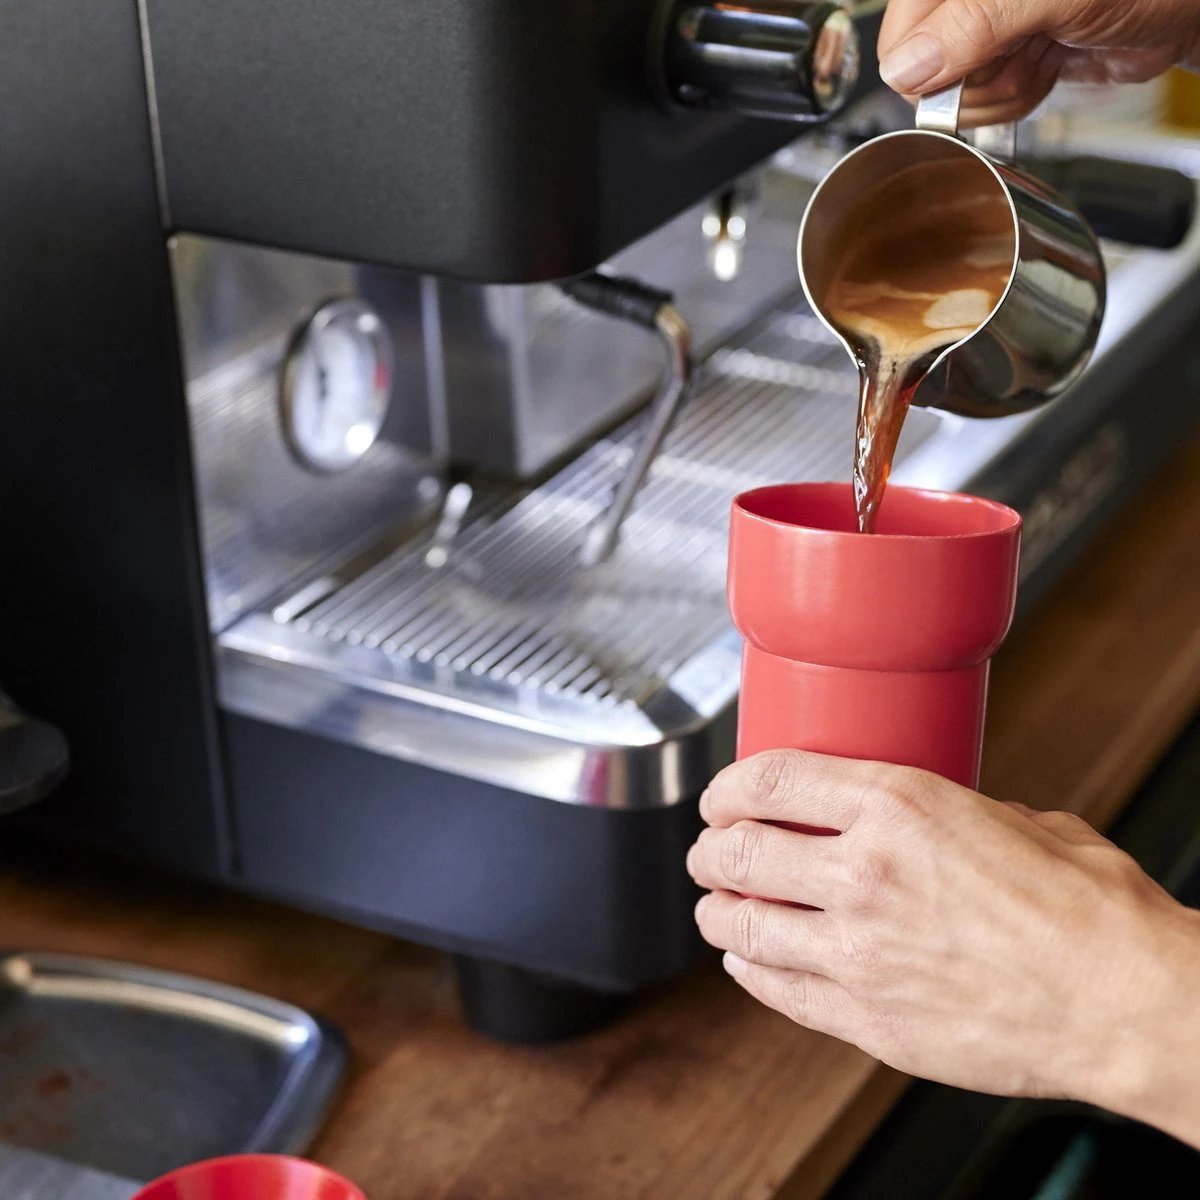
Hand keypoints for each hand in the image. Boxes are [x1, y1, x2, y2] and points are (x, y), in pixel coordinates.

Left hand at [688, 750, 1199, 1146]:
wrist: (1126, 1002)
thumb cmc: (1088, 909)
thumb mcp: (1017, 819)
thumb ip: (948, 813)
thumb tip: (925, 816)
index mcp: (897, 806)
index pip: (767, 780)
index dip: (726, 788)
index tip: (720, 797)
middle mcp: (864, 873)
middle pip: (737, 853)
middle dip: (710, 851)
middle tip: (710, 853)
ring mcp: (858, 951)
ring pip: (741, 925)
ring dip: (716, 912)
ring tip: (717, 907)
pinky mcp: (867, 1019)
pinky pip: (776, 990)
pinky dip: (748, 970)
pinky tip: (747, 960)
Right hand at [878, 0, 1199, 126]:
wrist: (1189, 4)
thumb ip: (975, 23)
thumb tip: (907, 67)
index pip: (899, 33)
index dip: (927, 66)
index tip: (971, 67)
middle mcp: (966, 2)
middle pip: (925, 72)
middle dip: (976, 80)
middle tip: (1024, 50)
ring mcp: (986, 30)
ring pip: (955, 94)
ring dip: (1004, 89)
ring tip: (1043, 51)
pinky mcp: (1009, 56)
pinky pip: (987, 100)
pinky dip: (1020, 93)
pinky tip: (1047, 63)